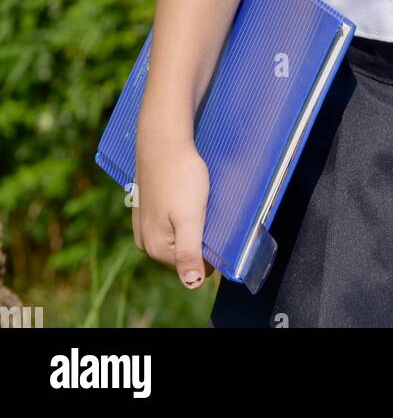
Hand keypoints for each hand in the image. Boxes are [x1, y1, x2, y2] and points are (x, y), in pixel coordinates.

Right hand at [133, 131, 214, 289]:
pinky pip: (171, 218)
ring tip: (199, 199)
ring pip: (179, 233)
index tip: (216, 226)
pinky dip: (182, 210)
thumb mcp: (190, 218)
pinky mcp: (148, 205)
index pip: (193, 266)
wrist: (164, 139)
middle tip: (208, 209)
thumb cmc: (179, 177)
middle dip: (200, 234)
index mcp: (156, 248)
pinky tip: (188, 194)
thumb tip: (192, 284)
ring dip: (193, 221)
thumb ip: (190, 253)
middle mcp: (146, 240)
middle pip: (185, 250)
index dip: (210, 249)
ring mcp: (144, 222)